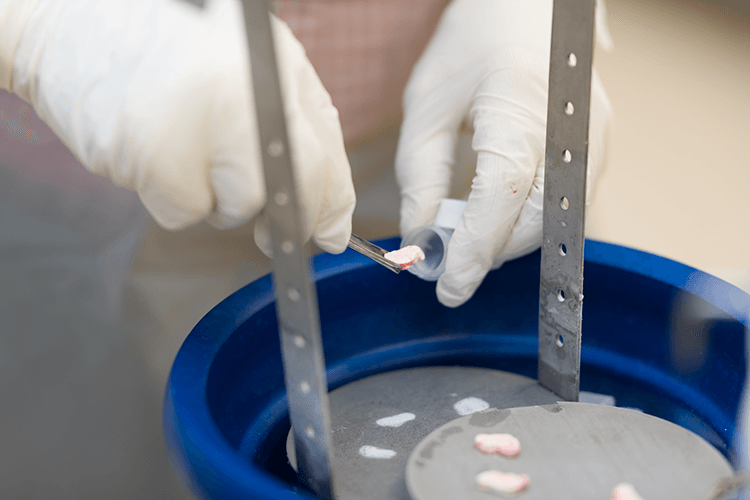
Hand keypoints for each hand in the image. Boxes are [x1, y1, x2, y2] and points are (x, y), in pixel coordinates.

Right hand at [0, 0, 354, 253]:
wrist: (70, 17)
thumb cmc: (166, 44)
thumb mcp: (248, 65)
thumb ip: (291, 128)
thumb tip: (326, 218)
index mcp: (278, 64)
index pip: (327, 157)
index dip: (332, 206)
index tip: (330, 234)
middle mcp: (250, 92)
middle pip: (294, 192)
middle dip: (288, 222)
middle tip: (272, 231)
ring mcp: (204, 123)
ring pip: (234, 208)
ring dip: (214, 195)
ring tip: (184, 142)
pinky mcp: (157, 155)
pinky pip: (183, 212)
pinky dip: (170, 196)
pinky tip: (154, 149)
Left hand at [396, 0, 611, 306]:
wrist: (530, 9)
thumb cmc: (473, 44)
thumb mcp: (428, 106)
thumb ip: (422, 177)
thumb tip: (422, 238)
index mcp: (521, 105)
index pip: (501, 198)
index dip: (474, 251)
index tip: (448, 288)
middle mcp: (570, 127)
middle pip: (533, 219)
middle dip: (489, 253)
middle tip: (446, 263)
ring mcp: (592, 138)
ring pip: (553, 220)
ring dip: (508, 240)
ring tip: (465, 240)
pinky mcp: (596, 146)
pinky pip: (564, 204)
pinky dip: (528, 222)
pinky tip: (496, 218)